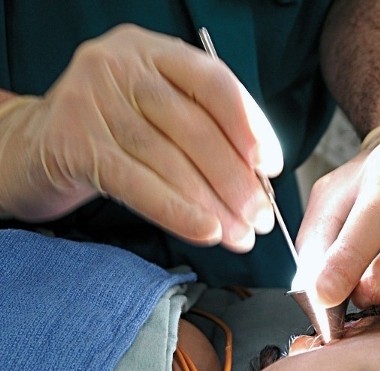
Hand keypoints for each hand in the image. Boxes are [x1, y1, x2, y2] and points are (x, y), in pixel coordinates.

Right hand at [0, 24, 281, 250]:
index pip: (215, 84)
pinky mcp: (73, 143)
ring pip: (170, 160)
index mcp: (154, 52)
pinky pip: (138, 184)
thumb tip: (258, 177)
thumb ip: (203, 128)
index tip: (273, 167)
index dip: (250, 127)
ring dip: (214, 205)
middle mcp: (122, 66)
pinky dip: (178, 211)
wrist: (32, 145)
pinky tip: (207, 231)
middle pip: (195, 128)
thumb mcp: (157, 111)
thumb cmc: (111, 132)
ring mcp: (93, 101)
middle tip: (261, 217)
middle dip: (237, 180)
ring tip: (241, 235)